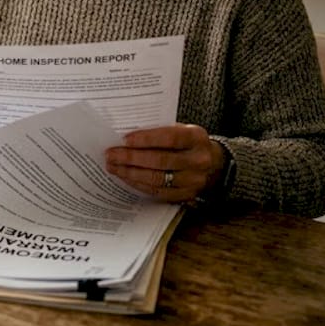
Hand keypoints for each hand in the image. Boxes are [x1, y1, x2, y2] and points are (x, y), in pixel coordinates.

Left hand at [104, 124, 224, 203]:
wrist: (214, 164)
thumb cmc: (188, 143)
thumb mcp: (182, 130)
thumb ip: (160, 131)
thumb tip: (126, 136)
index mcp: (197, 138)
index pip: (170, 138)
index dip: (146, 139)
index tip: (124, 139)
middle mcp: (198, 160)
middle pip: (160, 160)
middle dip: (131, 158)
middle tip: (111, 154)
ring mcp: (193, 181)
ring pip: (157, 179)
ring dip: (130, 173)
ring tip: (113, 166)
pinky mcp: (186, 195)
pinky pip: (158, 192)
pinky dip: (138, 184)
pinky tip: (126, 177)